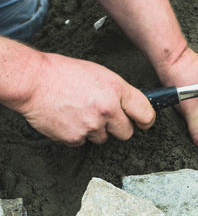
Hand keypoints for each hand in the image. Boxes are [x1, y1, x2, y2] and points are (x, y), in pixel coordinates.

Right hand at [17, 53, 154, 145]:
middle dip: (118, 127)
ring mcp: (92, 126)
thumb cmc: (63, 73)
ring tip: (81, 113)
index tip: (144, 123)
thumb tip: (128, 106)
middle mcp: (107, 109)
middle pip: (126, 132)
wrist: (33, 82)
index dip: (146, 120)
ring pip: (104, 139)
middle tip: (106, 117)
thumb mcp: (100, 74)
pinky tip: (70, 119)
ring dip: (96, 131)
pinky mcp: (76, 138)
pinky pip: (83, 142)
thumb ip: (117, 92)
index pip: (145, 113)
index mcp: (116, 90)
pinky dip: (78, 134)